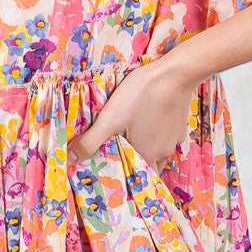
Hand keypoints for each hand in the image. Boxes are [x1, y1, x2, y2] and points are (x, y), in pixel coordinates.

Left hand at [67, 54, 197, 170]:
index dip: (125, 176)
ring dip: (147, 148)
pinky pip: (168, 137)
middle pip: (149, 166)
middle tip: (121, 152)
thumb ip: (90, 141)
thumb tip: (69, 161)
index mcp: (147, 155)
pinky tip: (150, 122)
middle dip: (135, 161)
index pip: (137, 178)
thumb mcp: (110, 118)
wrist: (175, 73)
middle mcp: (164, 153)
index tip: (114, 172)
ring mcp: (175, 140)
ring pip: (159, 152)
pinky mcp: (182, 126)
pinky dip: (159, 134)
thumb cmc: (141, 95)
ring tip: (133, 138)